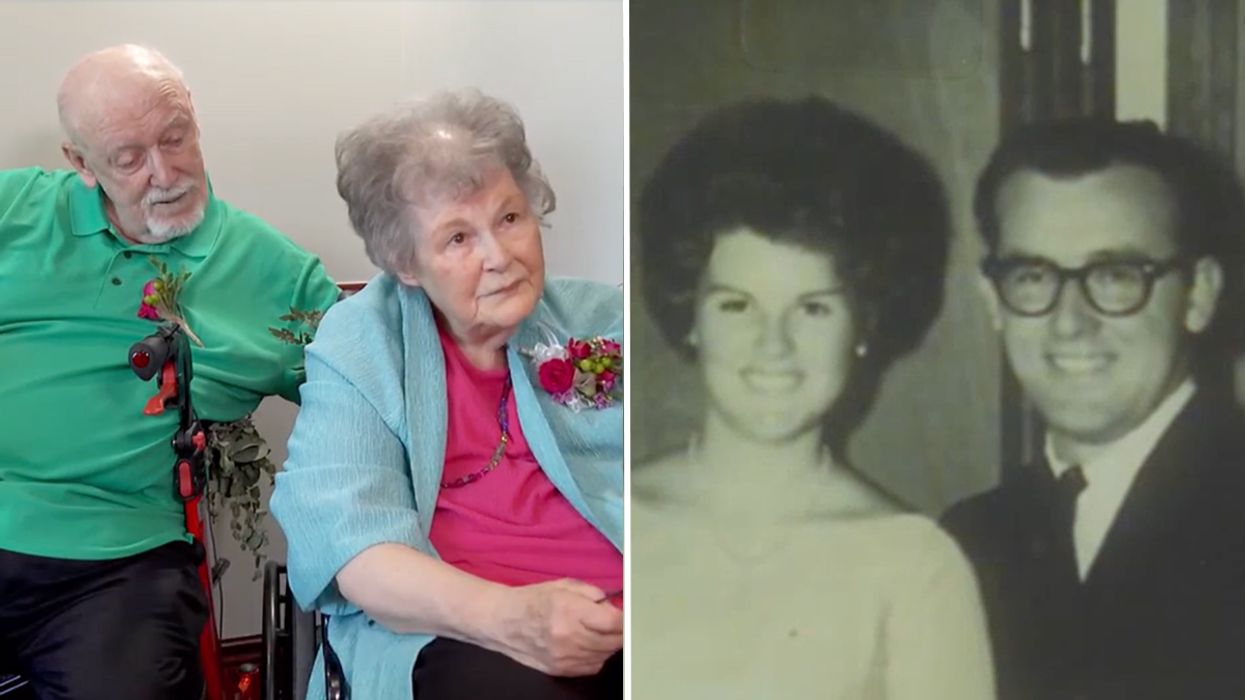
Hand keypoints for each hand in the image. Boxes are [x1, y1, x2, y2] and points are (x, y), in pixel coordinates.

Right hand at [491, 578, 624, 676]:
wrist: (504, 622)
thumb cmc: (535, 600)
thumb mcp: (565, 585)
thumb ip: (594, 594)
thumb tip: (616, 607)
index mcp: (570, 611)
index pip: (613, 623)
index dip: (627, 620)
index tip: (631, 615)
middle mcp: (569, 637)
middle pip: (613, 642)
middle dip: (621, 632)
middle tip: (619, 622)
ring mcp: (565, 658)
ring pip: (605, 655)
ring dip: (610, 644)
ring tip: (601, 631)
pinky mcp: (562, 670)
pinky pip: (593, 666)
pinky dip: (598, 655)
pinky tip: (590, 643)